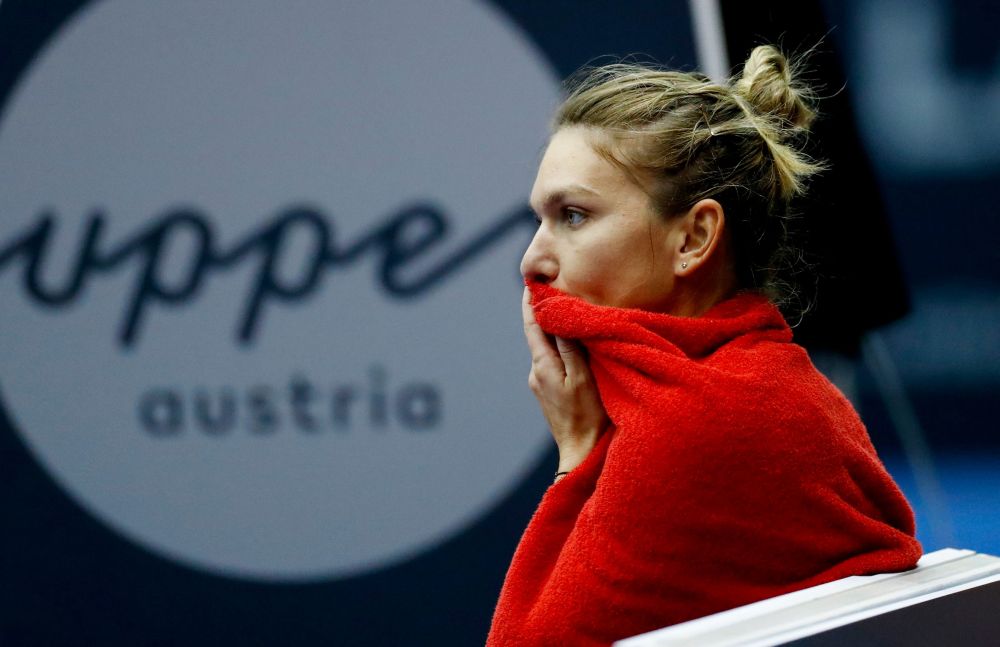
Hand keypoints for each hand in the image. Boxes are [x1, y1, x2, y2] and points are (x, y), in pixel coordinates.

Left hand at [522, 287, 609, 474]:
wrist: (582, 454)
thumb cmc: (588, 416)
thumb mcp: (583, 377)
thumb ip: (569, 347)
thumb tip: (557, 318)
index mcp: (542, 365)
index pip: (532, 325)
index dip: (531, 303)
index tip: (531, 281)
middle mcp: (537, 372)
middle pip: (539, 334)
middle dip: (545, 313)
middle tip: (554, 288)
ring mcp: (542, 383)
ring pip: (548, 348)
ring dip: (555, 331)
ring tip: (568, 312)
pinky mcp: (550, 392)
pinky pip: (554, 361)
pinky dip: (561, 348)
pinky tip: (575, 345)